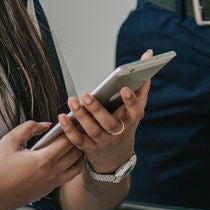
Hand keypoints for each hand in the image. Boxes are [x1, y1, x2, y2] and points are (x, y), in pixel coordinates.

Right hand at [0, 122, 86, 209]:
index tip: (77, 117)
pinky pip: (69, 176)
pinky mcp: (48, 190)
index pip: (69, 141)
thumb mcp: (10, 141)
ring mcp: (52, 184)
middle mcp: (52, 174)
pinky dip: (73, 164)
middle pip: (77, 153)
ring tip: (76, 140)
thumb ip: (29, 128)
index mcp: (44, 160)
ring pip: (77, 167)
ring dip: (79, 153)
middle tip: (81, 125)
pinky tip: (67, 155)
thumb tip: (46, 124)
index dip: (74, 127)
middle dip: (80, 137)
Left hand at [56, 51, 149, 174]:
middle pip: (109, 123)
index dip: (131, 101)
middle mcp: (119, 132)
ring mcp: (104, 142)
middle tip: (85, 94)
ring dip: (81, 116)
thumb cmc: (125, 121)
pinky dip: (69, 130)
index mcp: (132, 120)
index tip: (124, 87)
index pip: (136, 112)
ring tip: (72, 100)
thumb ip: (141, 80)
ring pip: (93, 130)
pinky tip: (62, 116)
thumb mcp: (135, 106)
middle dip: (97, 109)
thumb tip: (148, 53)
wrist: (116, 156)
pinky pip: (78, 141)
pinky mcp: (89, 148)